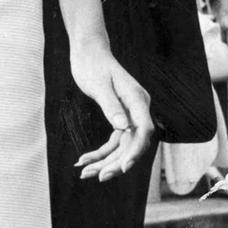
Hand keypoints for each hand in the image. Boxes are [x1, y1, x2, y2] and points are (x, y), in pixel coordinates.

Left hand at [69, 41, 153, 180]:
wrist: (89, 51)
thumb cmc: (92, 64)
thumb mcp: (98, 85)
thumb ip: (111, 106)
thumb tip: (123, 127)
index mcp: (137, 99)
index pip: (143, 131)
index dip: (135, 151)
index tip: (124, 167)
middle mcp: (137, 109)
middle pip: (133, 143)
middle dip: (116, 163)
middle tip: (96, 176)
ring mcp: (129, 115)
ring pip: (122, 146)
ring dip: (105, 161)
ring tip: (84, 172)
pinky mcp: (119, 117)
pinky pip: (113, 141)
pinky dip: (99, 152)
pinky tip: (83, 160)